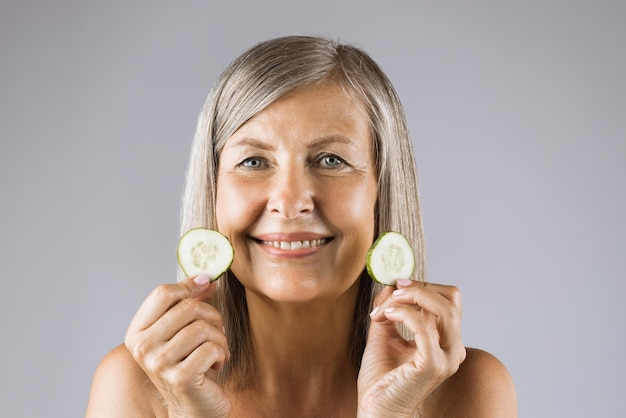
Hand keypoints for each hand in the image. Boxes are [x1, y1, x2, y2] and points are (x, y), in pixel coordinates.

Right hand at [124, 275, 230, 417]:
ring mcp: (159, 364)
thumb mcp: (184, 332)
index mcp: (137, 332)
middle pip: (187, 307)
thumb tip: (205, 277)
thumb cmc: (190, 366)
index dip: (188, 286)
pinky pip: (211, 348)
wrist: (194, 409)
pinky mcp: (180, 378)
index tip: (205, 284)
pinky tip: (217, 364)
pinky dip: (222, 354)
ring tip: (217, 350)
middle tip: (216, 332)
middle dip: (212, 316)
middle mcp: (142, 348)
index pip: (163, 293)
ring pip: (202, 327)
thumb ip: (190, 303)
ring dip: (219, 338)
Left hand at [357, 279, 465, 416]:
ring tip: (387, 306)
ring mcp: (446, 358)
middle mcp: (453, 348)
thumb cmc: (381, 379)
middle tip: (394, 291)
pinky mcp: (433, 365)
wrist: (376, 411)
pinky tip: (386, 317)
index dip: (423, 286)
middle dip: (420, 287)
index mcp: (446, 341)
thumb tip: (391, 284)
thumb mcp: (384, 334)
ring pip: (443, 308)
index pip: (448, 299)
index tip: (396, 285)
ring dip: (411, 297)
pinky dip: (403, 313)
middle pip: (451, 298)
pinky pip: (423, 325)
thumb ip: (389, 309)